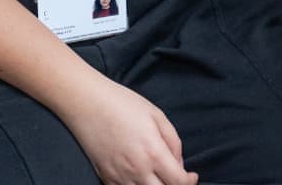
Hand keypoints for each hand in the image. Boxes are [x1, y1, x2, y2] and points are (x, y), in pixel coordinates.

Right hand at [60, 77, 198, 184]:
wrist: (88, 104)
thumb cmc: (123, 104)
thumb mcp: (157, 115)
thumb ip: (173, 141)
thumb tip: (179, 164)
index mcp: (153, 152)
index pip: (178, 182)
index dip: (189, 182)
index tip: (192, 176)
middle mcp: (137, 170)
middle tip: (176, 177)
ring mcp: (120, 177)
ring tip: (158, 175)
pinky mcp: (106, 179)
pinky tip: (140, 176)